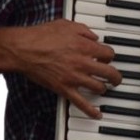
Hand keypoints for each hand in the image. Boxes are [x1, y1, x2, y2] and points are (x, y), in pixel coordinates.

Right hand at [3, 19, 121, 117]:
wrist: (23, 50)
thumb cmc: (41, 35)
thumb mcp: (66, 24)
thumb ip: (84, 30)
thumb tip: (94, 36)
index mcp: (85, 46)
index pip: (109, 54)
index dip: (109, 56)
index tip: (107, 57)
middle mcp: (83, 63)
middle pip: (110, 73)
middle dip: (115, 76)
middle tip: (116, 78)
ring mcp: (74, 77)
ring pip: (99, 87)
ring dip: (104, 88)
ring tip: (104, 88)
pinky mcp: (64, 89)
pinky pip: (81, 103)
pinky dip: (91, 111)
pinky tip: (97, 114)